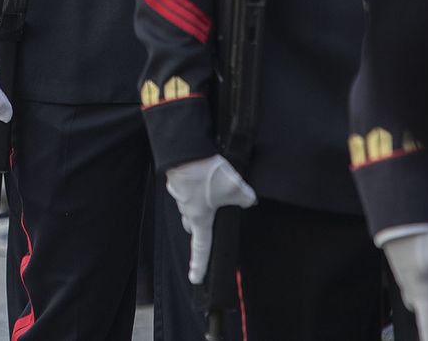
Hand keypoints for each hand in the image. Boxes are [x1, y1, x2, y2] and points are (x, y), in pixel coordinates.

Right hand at [165, 154, 256, 284]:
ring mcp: (179, 194)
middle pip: (194, 224)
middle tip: (214, 219)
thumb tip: (249, 200)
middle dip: (202, 225)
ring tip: (216, 187)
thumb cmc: (206, 174)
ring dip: (202, 200)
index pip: (201, 247)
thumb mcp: (236, 188)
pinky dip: (197, 184)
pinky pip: (188, 187)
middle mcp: (187, 209)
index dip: (199, 265)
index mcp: (200, 218)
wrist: (185, 150)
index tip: (196, 278)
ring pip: (191, 204)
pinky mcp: (177, 178)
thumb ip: (246, 198)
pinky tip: (206, 174)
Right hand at [380, 224, 427, 340]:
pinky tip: (427, 272)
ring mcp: (403, 274)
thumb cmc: (421, 240)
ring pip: (414, 294)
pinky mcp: (402, 262)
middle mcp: (410, 286)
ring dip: (424, 298)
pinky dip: (420, 283)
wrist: (398, 217)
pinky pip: (411, 281)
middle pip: (420, 309)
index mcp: (421, 291)